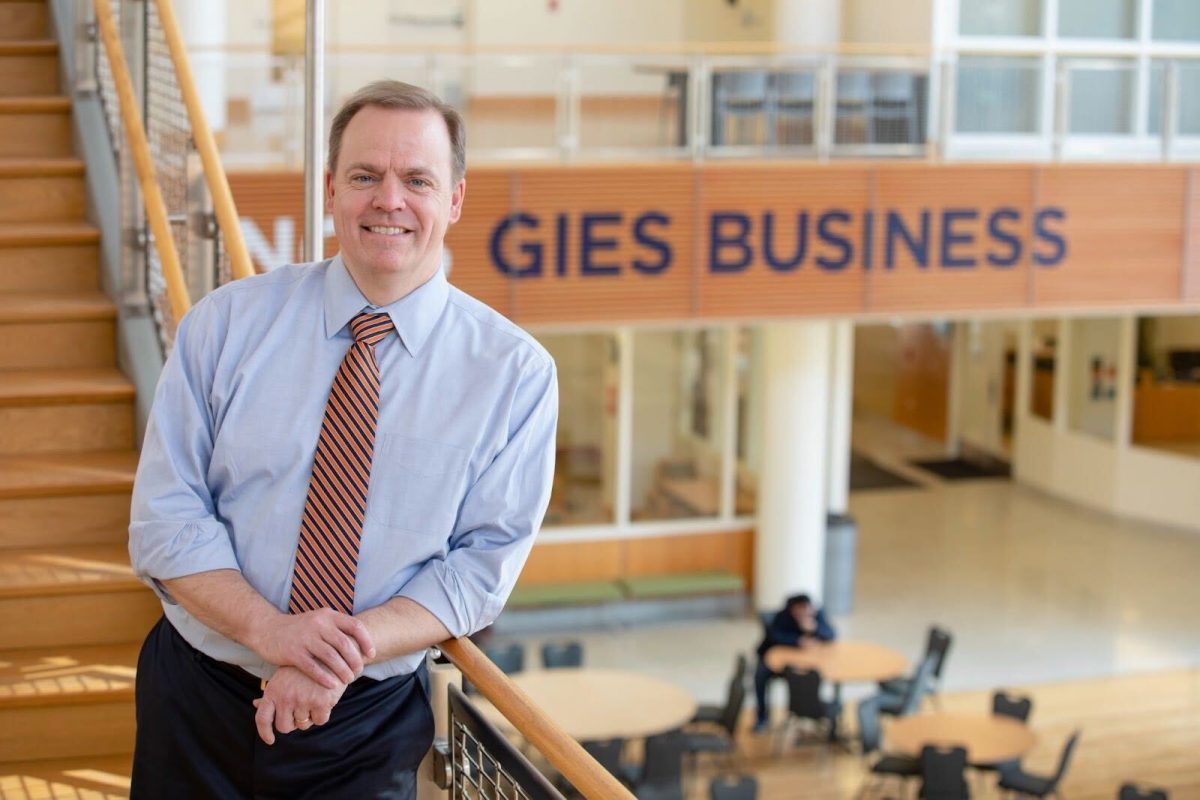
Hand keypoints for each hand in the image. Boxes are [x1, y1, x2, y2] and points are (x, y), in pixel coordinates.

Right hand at [247, 608, 374, 688]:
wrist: (267, 629)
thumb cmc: (299, 630)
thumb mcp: (319, 621)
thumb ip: (336, 629)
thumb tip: (361, 644)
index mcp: (328, 615)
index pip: (355, 626)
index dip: (366, 641)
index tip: (371, 654)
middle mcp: (318, 624)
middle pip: (345, 644)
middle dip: (355, 661)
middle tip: (358, 672)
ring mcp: (305, 638)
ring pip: (331, 657)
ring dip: (343, 671)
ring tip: (348, 680)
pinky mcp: (293, 652)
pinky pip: (313, 667)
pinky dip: (325, 678)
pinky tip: (332, 686)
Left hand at [253, 666, 345, 744]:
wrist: (330, 652)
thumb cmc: (304, 666)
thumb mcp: (283, 676)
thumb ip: (271, 693)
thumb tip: (256, 704)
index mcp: (273, 691)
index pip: (262, 719)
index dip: (265, 733)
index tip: (270, 740)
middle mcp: (286, 698)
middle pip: (284, 727)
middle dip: (292, 723)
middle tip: (301, 712)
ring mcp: (303, 701)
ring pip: (303, 725)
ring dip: (309, 717)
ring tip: (314, 698)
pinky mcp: (321, 703)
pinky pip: (320, 721)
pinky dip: (323, 714)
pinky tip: (325, 699)